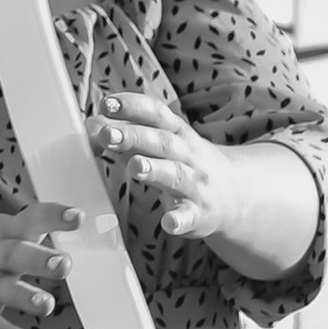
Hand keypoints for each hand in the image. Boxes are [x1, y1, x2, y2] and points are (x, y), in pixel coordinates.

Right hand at [0, 204, 72, 328]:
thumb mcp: (0, 231)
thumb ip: (35, 235)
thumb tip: (88, 241)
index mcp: (1, 232)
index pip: (29, 219)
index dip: (52, 217)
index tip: (78, 217)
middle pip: (12, 254)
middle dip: (38, 259)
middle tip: (64, 265)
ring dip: (22, 297)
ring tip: (47, 305)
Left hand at [92, 85, 236, 240]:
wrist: (235, 197)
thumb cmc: (186, 165)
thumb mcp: (163, 144)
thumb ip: (128, 135)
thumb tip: (92, 125)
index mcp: (177, 133)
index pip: (156, 113)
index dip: (132, 106)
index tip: (107, 104)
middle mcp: (188, 155)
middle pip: (162, 142)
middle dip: (134, 136)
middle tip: (108, 134)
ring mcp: (195, 184)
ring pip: (175, 175)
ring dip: (155, 169)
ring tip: (135, 167)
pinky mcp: (199, 214)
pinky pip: (189, 216)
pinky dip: (180, 220)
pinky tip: (168, 224)